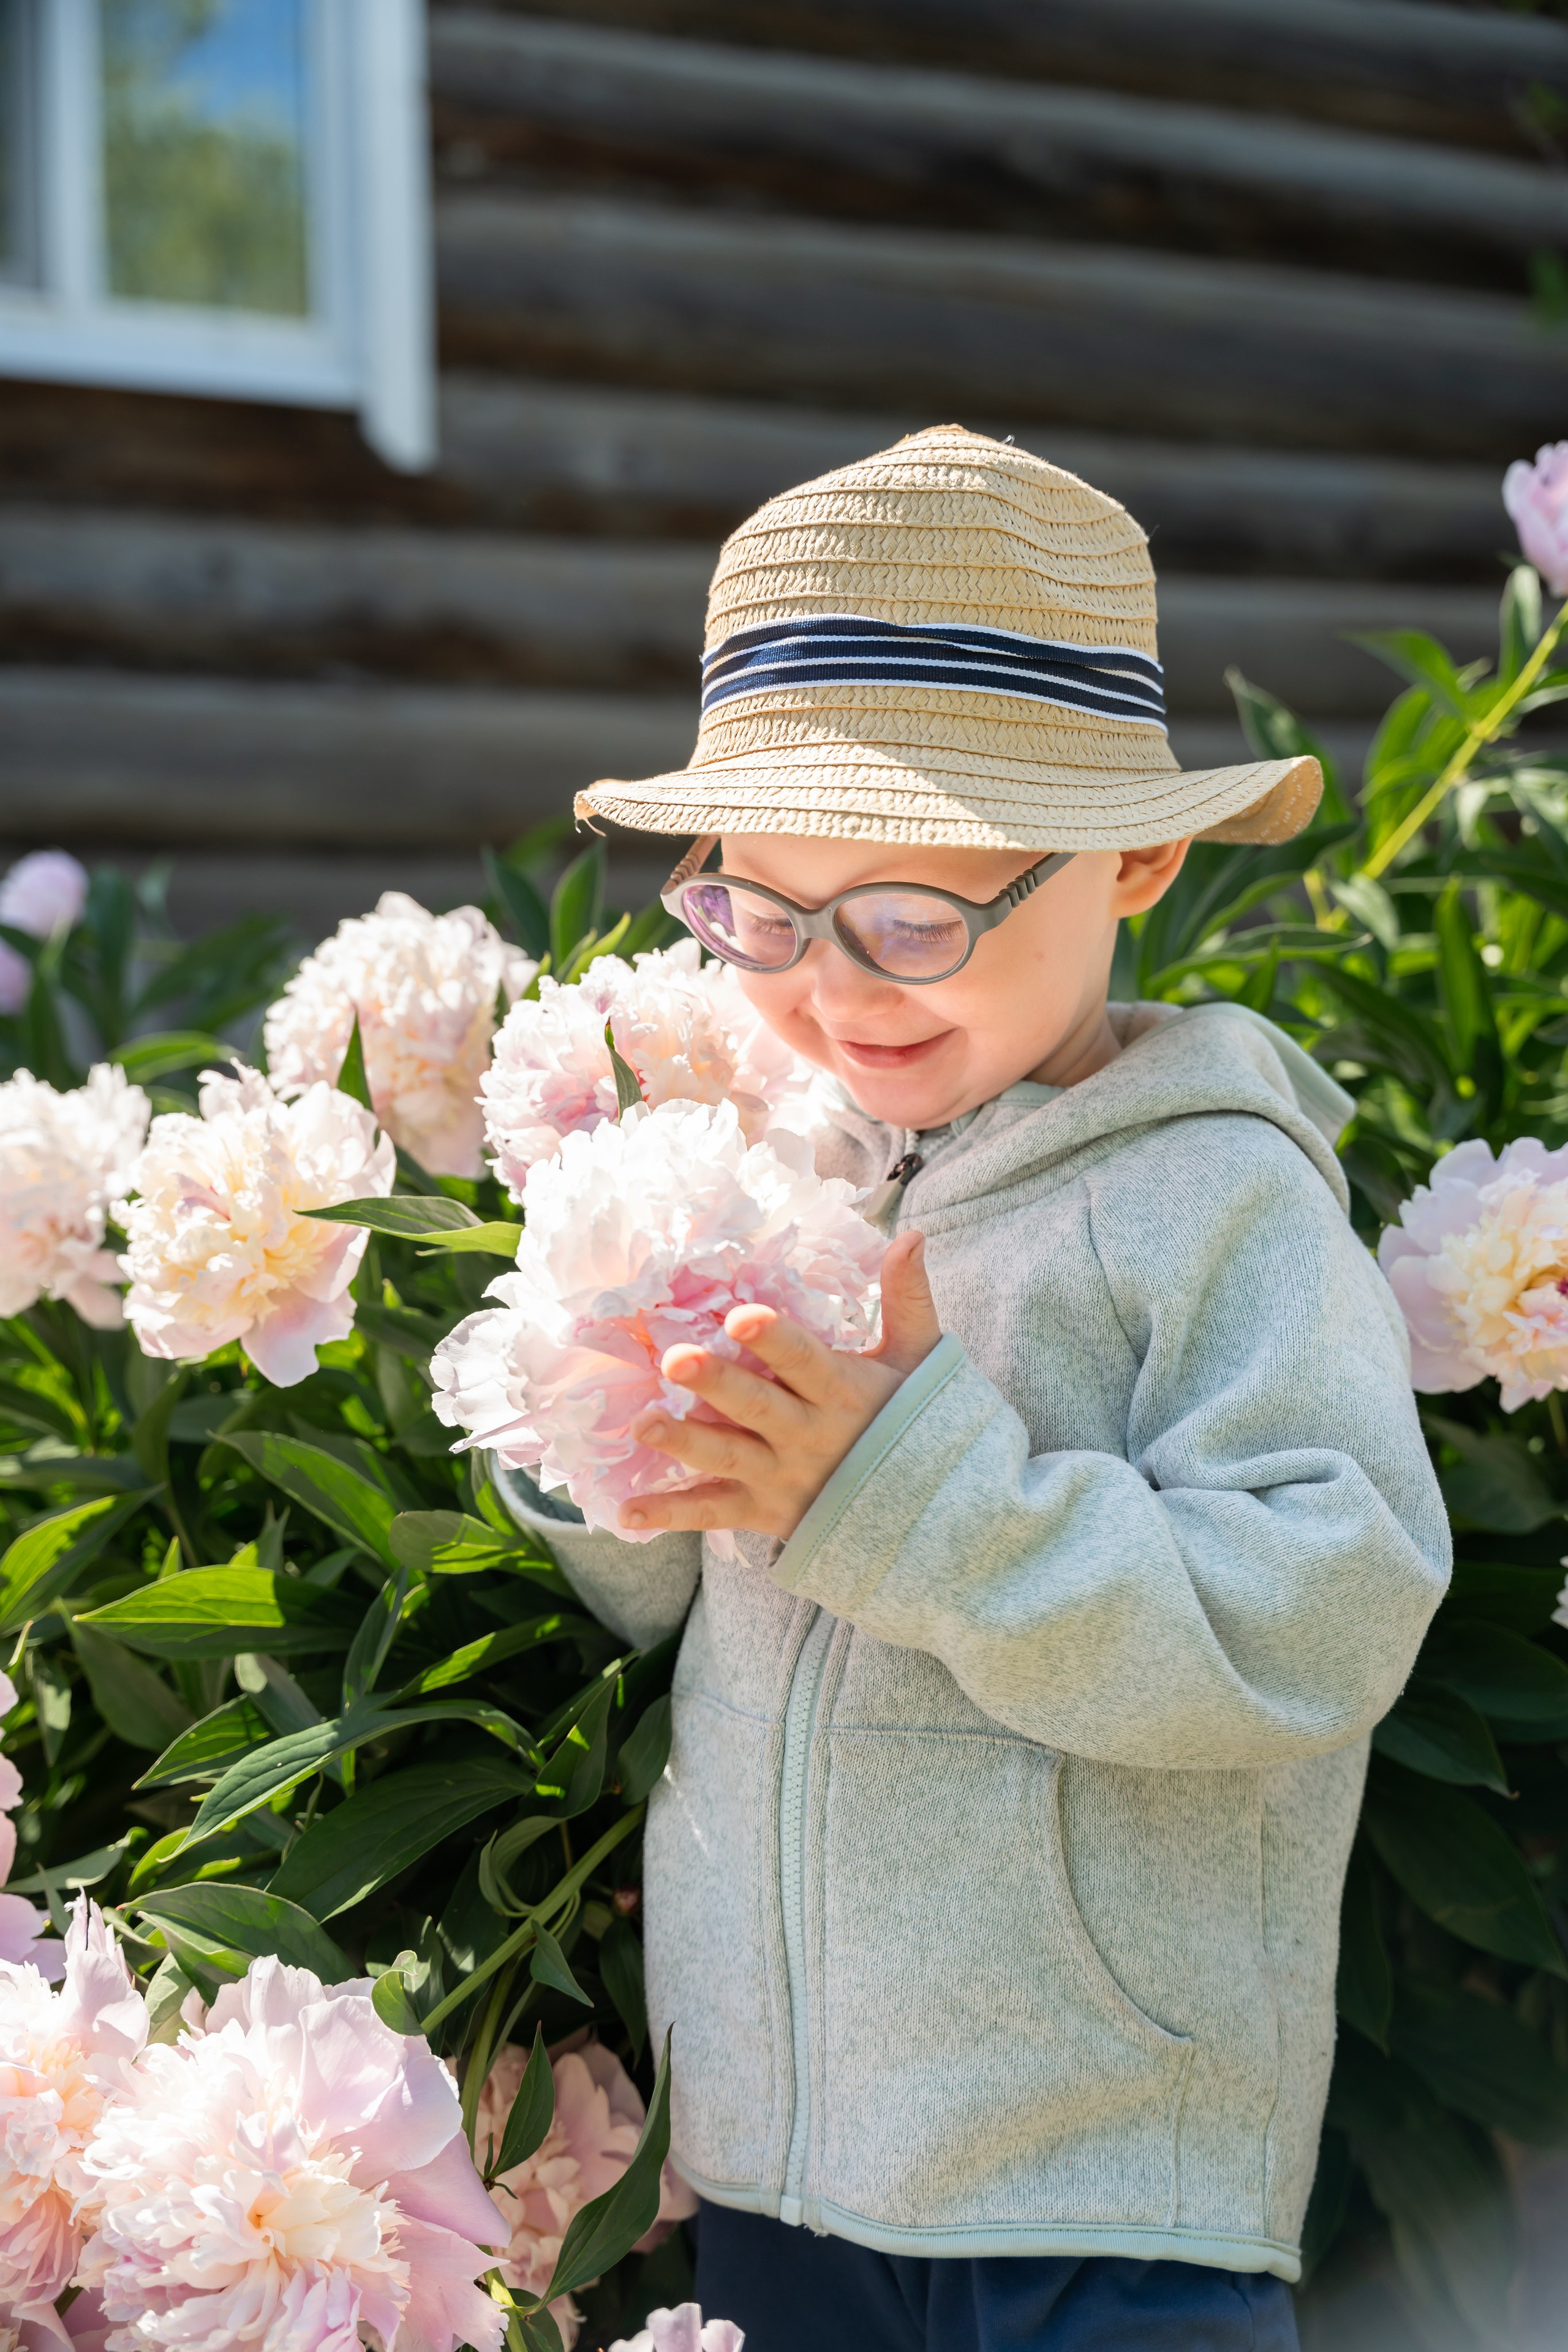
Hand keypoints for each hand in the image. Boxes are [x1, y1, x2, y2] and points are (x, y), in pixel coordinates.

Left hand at [619, 1230, 941, 1539]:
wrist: (924, 1508)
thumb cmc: (907, 1417)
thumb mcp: (915, 1357)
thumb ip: (906, 1297)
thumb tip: (911, 1234)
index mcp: (841, 1391)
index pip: (805, 1361)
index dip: (774, 1341)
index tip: (741, 1316)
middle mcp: (808, 1435)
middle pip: (756, 1408)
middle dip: (716, 1384)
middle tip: (674, 1360)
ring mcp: (782, 1476)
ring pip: (728, 1458)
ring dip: (683, 1444)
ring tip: (642, 1425)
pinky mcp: (761, 1511)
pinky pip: (713, 1513)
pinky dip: (670, 1515)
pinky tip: (626, 1511)